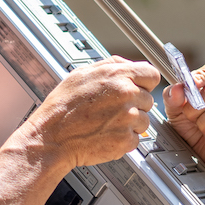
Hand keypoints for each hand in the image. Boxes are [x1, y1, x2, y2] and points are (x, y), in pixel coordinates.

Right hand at [24, 56, 160, 169]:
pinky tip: (106, 134)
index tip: (138, 89)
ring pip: (144, 121)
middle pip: (148, 99)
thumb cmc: (62, 107)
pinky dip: (123, 140)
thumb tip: (126, 64)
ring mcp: (128, 118)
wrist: (52, 137)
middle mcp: (127, 94)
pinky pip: (135, 139)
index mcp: (118, 75)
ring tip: (107, 123)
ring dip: (130, 124)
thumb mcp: (81, 74)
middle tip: (113, 109)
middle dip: (135, 105)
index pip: (152, 74)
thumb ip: (110, 65)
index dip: (144, 83)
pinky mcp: (126, 139)